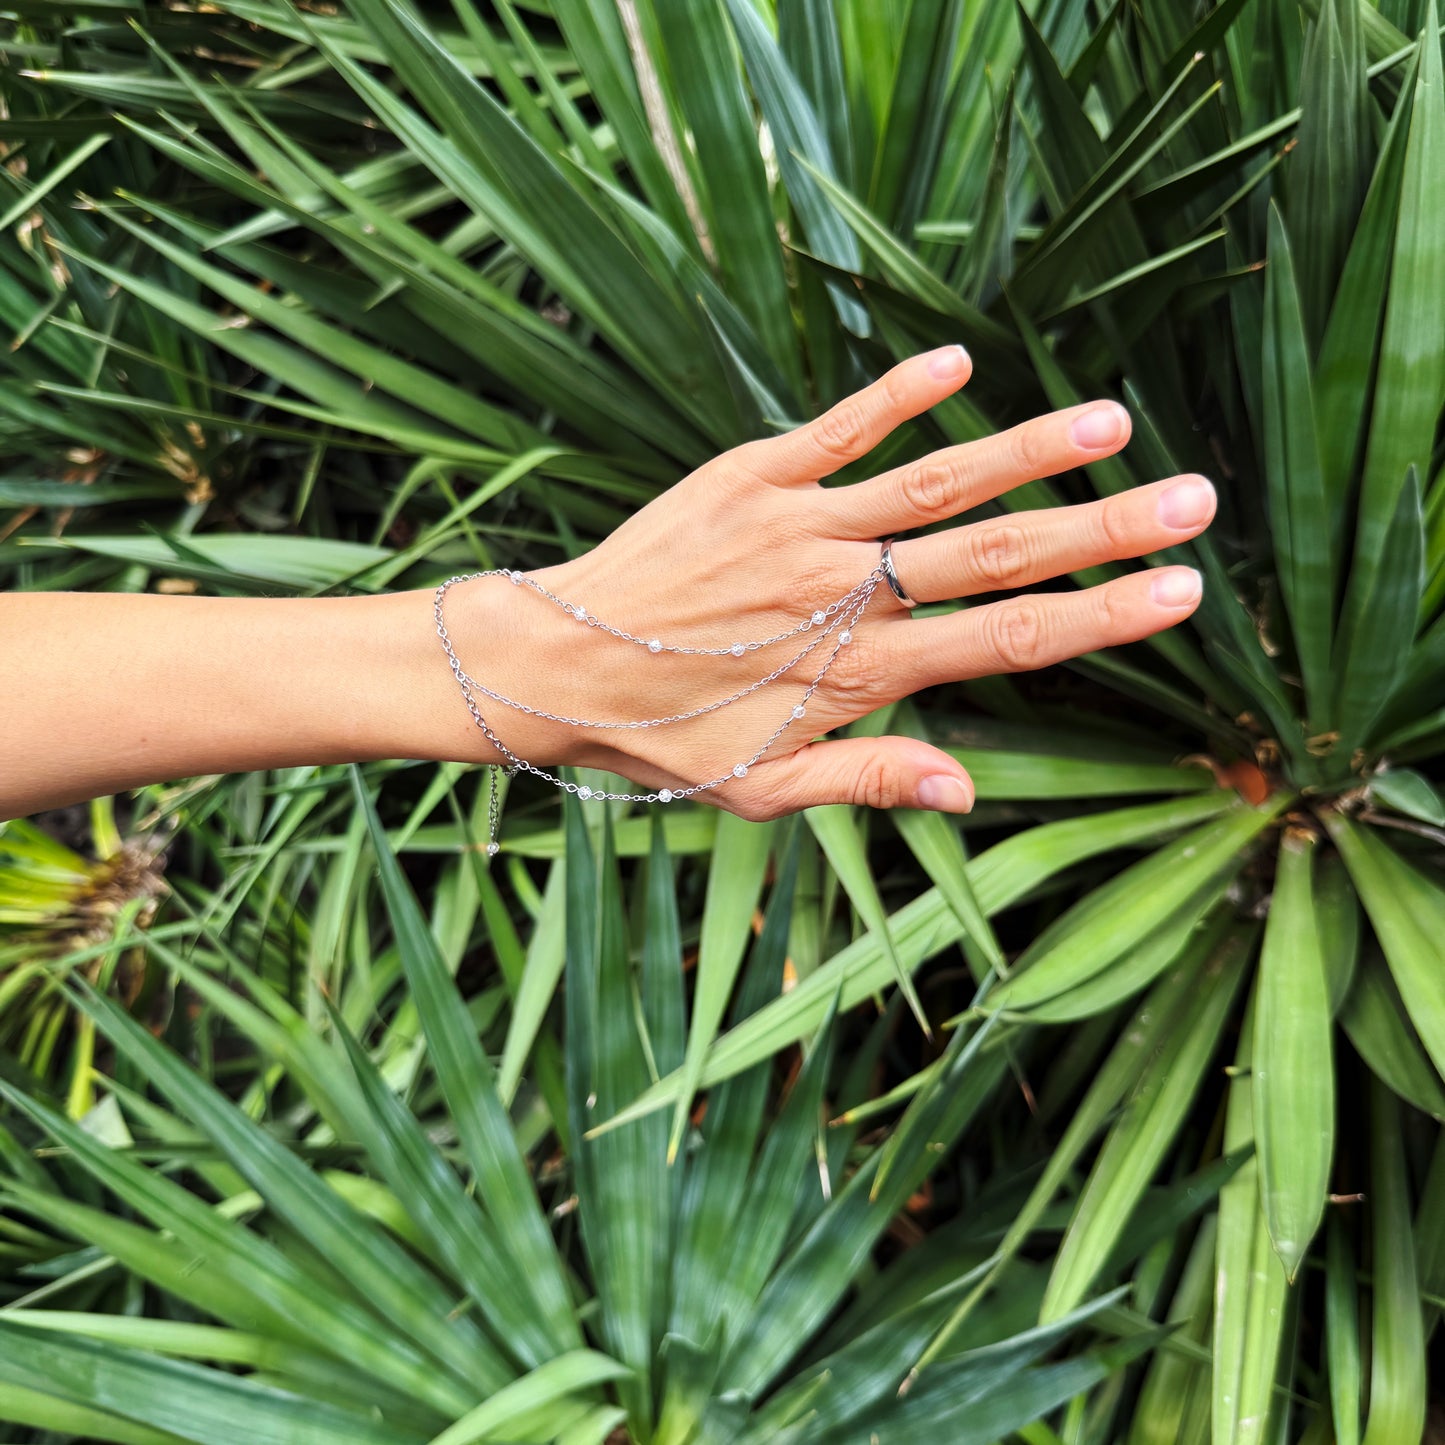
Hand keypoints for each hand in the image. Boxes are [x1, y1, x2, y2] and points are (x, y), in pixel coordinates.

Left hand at [437, 347, 1214, 818]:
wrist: (554, 666)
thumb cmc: (664, 738)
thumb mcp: (763, 792)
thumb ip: (869, 782)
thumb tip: (972, 794)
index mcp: (860, 673)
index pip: (1005, 640)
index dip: (1100, 617)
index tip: (1180, 592)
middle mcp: (844, 594)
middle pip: (996, 555)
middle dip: (1102, 529)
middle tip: (1194, 500)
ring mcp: (800, 527)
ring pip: (934, 484)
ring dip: (1028, 450)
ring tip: (1112, 422)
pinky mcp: (749, 478)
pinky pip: (837, 430)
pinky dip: (896, 396)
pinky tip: (959, 364)